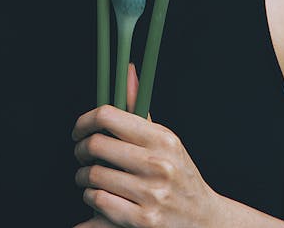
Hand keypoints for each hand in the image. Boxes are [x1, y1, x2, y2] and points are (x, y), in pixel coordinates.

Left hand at [71, 62, 218, 227]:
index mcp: (161, 138)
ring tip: (88, 178)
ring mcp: (151, 194)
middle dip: (80, 150)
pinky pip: (99, 202)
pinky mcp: (144, 221)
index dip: (85, 121)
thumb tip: (127, 71)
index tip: (79, 130)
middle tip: (81, 155)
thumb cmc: (178, 175)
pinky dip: (91, 199)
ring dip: (83, 178)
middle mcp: (158, 164)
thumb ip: (140, 108)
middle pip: (96, 145)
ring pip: (94, 176)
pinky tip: (96, 197)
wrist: (204, 220)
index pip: (109, 116)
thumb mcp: (165, 140)